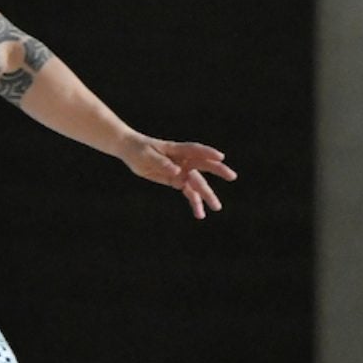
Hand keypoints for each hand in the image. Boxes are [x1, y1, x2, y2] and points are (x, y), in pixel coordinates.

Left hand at [118, 134, 236, 219]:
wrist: (131, 151)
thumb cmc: (139, 149)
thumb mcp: (147, 155)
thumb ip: (161, 163)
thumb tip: (177, 171)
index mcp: (177, 150)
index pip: (195, 150)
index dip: (208, 152)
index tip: (220, 157)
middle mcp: (183, 160)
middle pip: (203, 166)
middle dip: (218, 171)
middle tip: (232, 176)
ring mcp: (182, 171)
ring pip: (197, 184)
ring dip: (206, 195)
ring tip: (216, 207)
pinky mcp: (176, 180)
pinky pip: (188, 192)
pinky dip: (194, 202)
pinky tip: (200, 214)